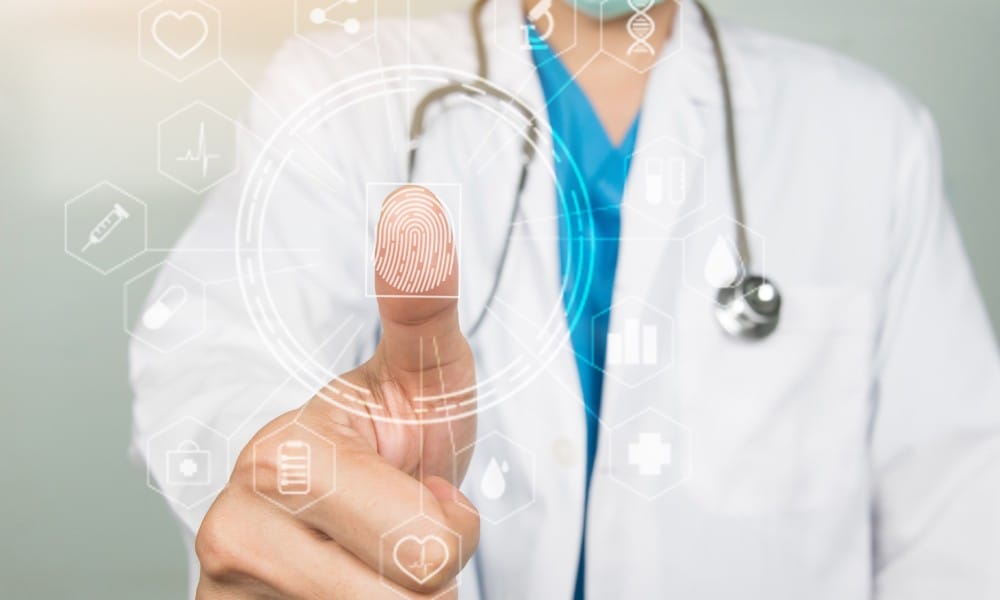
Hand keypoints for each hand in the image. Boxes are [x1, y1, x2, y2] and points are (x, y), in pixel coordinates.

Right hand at [195, 186, 478, 598]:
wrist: (347, 505)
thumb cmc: (395, 435)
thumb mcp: (424, 374)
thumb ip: (422, 306)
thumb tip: (414, 212)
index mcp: (279, 455)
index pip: (428, 549)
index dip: (450, 523)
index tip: (419, 487)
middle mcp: (231, 532)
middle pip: (408, 598)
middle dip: (429, 572)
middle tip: (398, 528)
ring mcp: (228, 592)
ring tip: (372, 561)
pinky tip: (343, 589)